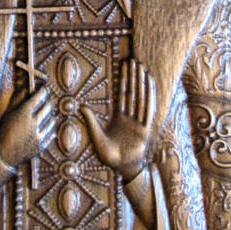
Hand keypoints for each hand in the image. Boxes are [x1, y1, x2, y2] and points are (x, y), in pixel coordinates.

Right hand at [0, 86, 54, 168]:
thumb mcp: (7, 114)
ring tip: (47, 112)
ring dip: (51, 115)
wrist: (3, 156)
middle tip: (47, 100)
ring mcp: (38, 136)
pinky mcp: (41, 146)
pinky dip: (50, 128)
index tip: (45, 90)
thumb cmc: (3, 133)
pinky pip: (51, 134)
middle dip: (48, 102)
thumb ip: (17, 100)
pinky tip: (48, 125)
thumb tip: (25, 89)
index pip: (39, 97)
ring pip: (52, 120)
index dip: (43, 92)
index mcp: (23, 114)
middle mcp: (32, 124)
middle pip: (48, 107)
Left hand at [81, 60, 155, 182]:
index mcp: (118, 118)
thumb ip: (90, 121)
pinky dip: (149, 96)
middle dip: (132, 76)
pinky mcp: (145, 129)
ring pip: (140, 97)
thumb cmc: (108, 155)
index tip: (123, 66)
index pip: (121, 94)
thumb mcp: (96, 136)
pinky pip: (148, 109)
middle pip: (131, 92)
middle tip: (133, 60)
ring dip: (140, 82)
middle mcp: (129, 117)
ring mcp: (138, 122)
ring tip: (141, 67)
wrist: (122, 169)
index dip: (122, 80)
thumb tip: (81, 106)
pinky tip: (150, 84)